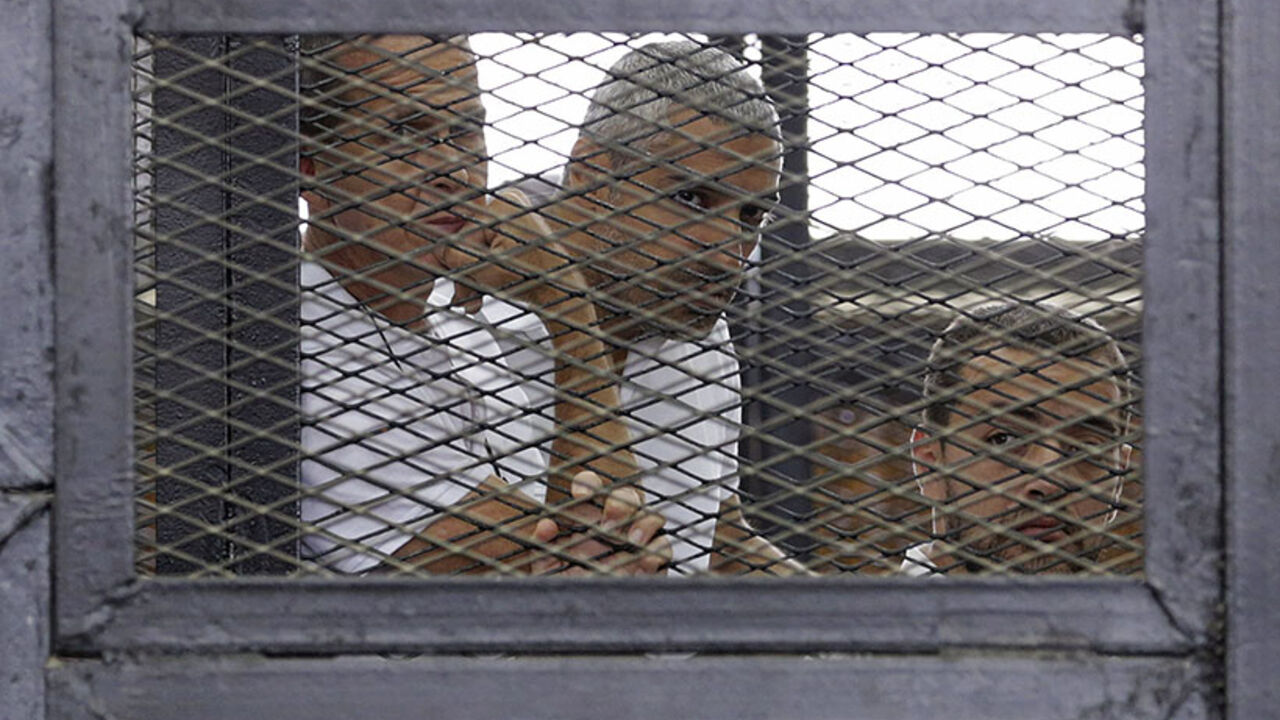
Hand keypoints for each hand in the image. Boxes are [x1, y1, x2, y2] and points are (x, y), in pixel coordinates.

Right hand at [437, 189, 585, 313]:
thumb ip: (453, 258)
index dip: (453, 260)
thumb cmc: (532, 280)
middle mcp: (511, 203)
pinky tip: (481, 293)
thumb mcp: (483, 270)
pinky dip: (487, 272)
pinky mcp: (520, 231)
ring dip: (474, 278)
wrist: (564, 293)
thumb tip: (428, 250)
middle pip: (472, 241)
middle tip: (461, 300)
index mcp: (504, 203)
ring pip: (481, 249)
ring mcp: (517, 217)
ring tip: (472, 303)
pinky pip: (493, 250)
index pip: (463, 231)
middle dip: (465, 274)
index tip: (442, 277)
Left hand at [532, 471, 670, 575]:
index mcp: (589, 513)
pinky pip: (662, 549)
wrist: (582, 603)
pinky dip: (655, 554)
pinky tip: (643, 564)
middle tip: (608, 523)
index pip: (591, 486)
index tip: (580, 493)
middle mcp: (617, 522)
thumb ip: (543, 543)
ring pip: (653, 518)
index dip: (587, 484)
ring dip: (644, 526)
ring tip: (632, 542)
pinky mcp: (652, 561)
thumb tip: (546, 527)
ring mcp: (638, 539)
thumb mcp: (546, 562)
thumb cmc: (565, 575)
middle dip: (621, 504)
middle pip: (627, 497)